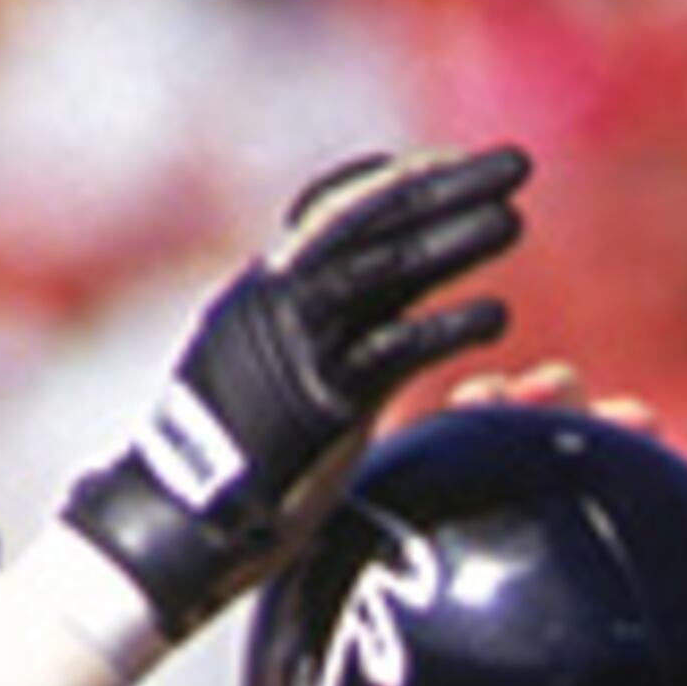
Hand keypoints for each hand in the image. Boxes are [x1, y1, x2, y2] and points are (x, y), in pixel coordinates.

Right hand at [58, 144, 530, 642]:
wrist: (174, 521)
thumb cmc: (219, 472)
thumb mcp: (254, 384)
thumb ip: (307, 352)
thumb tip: (358, 348)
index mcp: (264, 293)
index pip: (330, 210)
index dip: (395, 181)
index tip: (451, 166)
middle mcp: (279, 301)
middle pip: (371, 221)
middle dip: (446, 185)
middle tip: (513, 164)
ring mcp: (299, 347)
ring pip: (385, 268)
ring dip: (453, 238)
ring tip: (512, 219)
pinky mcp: (323, 402)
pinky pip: (396, 349)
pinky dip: (449, 327)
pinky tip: (496, 317)